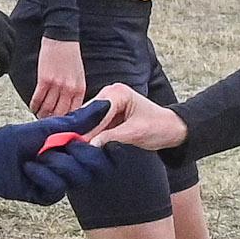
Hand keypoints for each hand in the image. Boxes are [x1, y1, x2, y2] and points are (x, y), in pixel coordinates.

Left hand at [0, 112, 106, 205]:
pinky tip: (28, 168)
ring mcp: (59, 184)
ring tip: (37, 155)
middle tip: (63, 144)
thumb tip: (107, 103)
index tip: (102, 142)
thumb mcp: (50, 126)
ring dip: (57, 163)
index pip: (104, 157)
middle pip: (96, 170)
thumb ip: (80, 120)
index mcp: (74, 151)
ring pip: (77, 179)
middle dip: (81, 154)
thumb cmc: (14, 139)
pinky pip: (56, 188)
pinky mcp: (46, 196)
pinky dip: (42, 175)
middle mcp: (70, 169)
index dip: (107, 151)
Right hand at [30, 35, 86, 118]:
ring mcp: (57, 85)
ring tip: (38, 117)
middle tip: (46, 126)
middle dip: (52, 122)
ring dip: (41, 115)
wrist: (62, 37)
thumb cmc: (70, 56)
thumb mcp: (79, 75)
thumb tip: (68, 108)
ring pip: (47, 108)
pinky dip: (34, 105)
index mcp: (80, 89)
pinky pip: (38, 98)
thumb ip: (75, 92)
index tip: (60, 127)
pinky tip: (32, 107)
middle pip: (60, 113)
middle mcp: (69, 89)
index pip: (74, 112)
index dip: (66, 123)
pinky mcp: (44, 79)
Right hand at [69, 81, 184, 151]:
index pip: (95, 110)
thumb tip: (89, 144)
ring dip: (83, 131)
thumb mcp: (134, 134)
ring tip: (71, 145)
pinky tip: (81, 143)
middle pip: (88, 112)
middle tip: (68, 144)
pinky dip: (90, 133)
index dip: (84, 127)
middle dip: (80, 129)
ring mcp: (108, 101)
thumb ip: (111, 137)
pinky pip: (94, 122)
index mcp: (118, 92)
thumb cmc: (158, 128)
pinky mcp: (109, 112)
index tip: (72, 141)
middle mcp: (110, 92)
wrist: (172, 129)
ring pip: (88, 118)